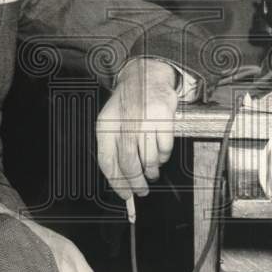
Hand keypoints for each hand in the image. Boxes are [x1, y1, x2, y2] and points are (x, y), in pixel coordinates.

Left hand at [96, 58, 177, 200]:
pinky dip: (163, 157)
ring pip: (149, 158)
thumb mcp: (111, 122)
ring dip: (151, 170)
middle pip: (129, 163)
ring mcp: (145, 119)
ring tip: (151, 171)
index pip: (107, 161)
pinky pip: (165, 149)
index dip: (116, 182)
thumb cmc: (128, 104)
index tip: (125, 195)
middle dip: (136, 181)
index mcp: (106, 124)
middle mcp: (124, 121)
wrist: (146, 76)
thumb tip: (121, 182)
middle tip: (141, 190)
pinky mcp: (163, 117)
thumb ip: (113, 150)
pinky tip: (159, 153)